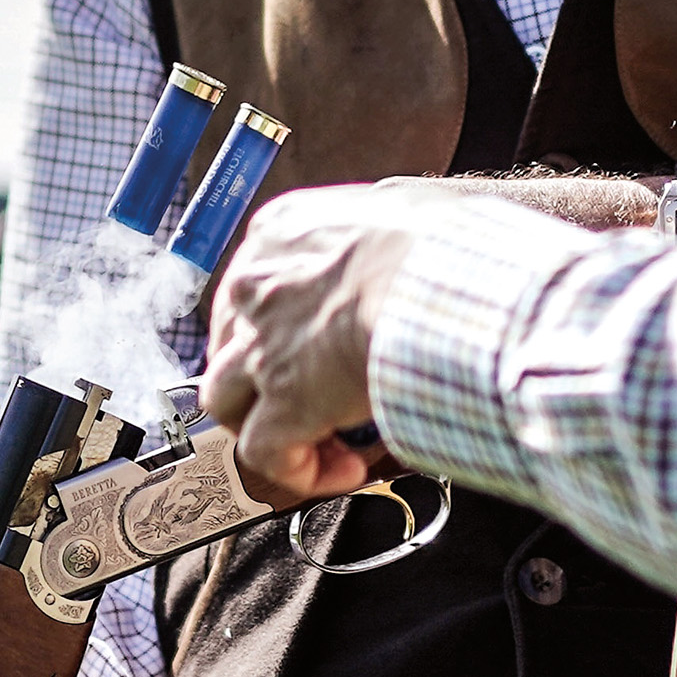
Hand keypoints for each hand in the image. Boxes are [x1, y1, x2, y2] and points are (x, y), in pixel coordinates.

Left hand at [203, 185, 430, 498]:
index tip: (319, 343)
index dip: (284, 324)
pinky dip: (297, 469)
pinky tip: (344, 470)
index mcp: (282, 232)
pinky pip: (263, 452)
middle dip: (264, 376)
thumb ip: (386, 225)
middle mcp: (258, 286)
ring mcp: (263, 346)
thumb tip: (413, 240)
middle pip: (231, 341)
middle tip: (313, 396)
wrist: (451, 283)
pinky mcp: (283, 402)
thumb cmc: (446, 248)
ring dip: (264, 424)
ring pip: (225, 398)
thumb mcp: (405, 207)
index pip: (256, 283)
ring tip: (316, 438)